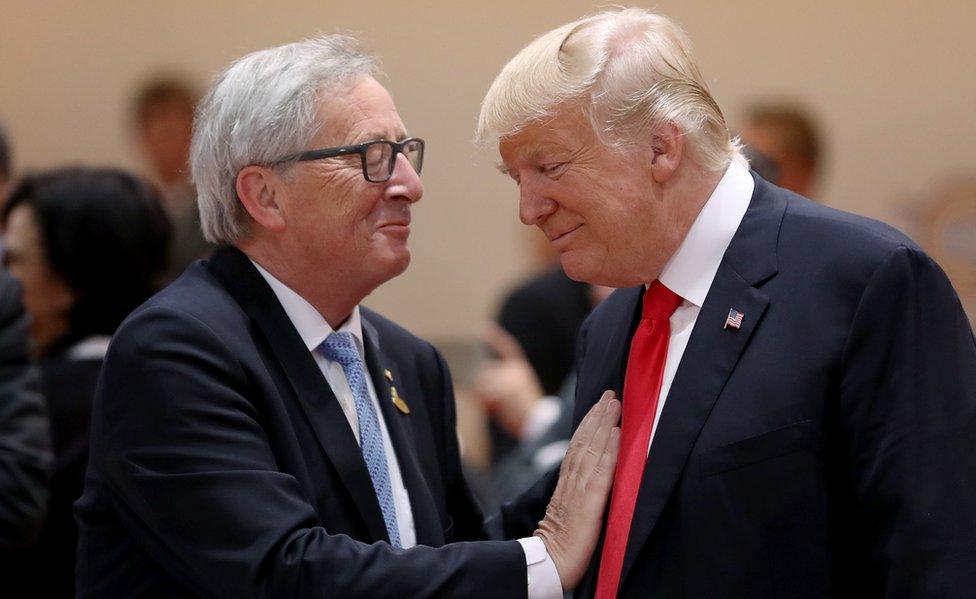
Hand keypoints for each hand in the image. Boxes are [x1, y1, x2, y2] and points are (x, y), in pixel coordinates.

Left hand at [470, 323, 544, 436]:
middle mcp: (514, 369)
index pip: (508, 347)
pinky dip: (484, 403)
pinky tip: (496, 410)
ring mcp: (509, 377)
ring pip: (481, 384)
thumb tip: (473, 389)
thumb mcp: (514, 396)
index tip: (484, 326)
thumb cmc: (526, 414)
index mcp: (520, 368)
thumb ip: (497, 388)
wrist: (540, 424)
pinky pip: (483, 394)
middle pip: (484, 373)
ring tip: (497, 410)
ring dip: (482, 398)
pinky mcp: (503, 388)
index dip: (495, 338)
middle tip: (492, 406)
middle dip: (481, 390)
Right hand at [535, 391, 620, 589]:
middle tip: (610, 393)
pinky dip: (609, 449)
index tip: (601, 404)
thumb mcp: (569, 510)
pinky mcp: (590, 501)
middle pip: (584, 440)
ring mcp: (580, 489)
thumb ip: (578, 490)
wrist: (551, 562)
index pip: (578, 445)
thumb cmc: (563, 542)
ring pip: (592, 448)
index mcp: (567, 483)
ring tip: (614, 404)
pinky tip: (616, 433)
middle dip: (598, 415)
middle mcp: (572, 480)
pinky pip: (602, 470)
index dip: (589, 423)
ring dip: (604, 423)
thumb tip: (593, 475)